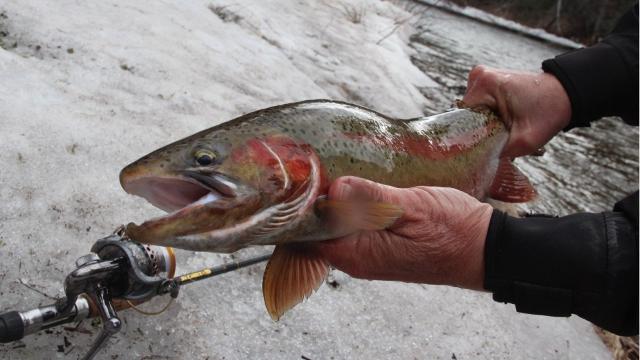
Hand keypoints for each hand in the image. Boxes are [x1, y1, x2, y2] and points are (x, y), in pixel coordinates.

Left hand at [312, 176, 492, 290]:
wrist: (486, 249)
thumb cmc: (454, 231)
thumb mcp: (413, 207)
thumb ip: (372, 198)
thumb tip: (335, 188)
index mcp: (358, 254)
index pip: (307, 236)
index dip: (298, 208)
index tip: (297, 178)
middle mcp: (357, 259)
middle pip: (318, 230)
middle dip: (313, 201)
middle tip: (311, 164)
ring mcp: (368, 254)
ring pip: (336, 227)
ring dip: (332, 202)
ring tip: (328, 167)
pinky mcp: (380, 246)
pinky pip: (353, 226)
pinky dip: (349, 206)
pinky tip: (352, 183)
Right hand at [463, 65, 571, 157]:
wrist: (566, 94)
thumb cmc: (548, 112)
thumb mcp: (524, 141)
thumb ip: (497, 152)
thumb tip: (474, 162)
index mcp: (484, 84)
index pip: (462, 118)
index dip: (472, 137)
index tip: (486, 148)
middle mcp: (478, 76)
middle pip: (467, 115)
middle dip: (481, 131)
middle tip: (500, 141)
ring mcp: (482, 77)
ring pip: (473, 113)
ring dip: (486, 126)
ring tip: (505, 130)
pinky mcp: (487, 82)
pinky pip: (480, 107)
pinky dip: (489, 118)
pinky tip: (504, 122)